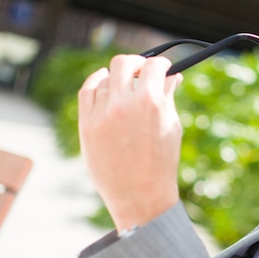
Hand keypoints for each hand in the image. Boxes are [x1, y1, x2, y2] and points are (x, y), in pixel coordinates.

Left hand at [78, 54, 182, 231]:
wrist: (139, 195)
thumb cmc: (161, 164)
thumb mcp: (171, 128)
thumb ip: (168, 98)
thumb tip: (171, 77)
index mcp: (151, 102)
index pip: (153, 66)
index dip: (160, 64)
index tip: (162, 67)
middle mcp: (124, 104)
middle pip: (124, 63)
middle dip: (136, 62)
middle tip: (140, 69)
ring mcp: (102, 113)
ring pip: (105, 77)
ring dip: (117, 76)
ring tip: (123, 83)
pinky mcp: (87, 124)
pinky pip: (87, 91)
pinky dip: (96, 82)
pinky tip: (103, 83)